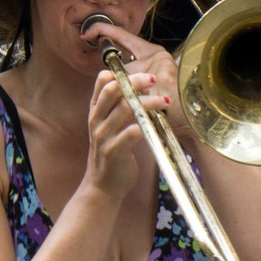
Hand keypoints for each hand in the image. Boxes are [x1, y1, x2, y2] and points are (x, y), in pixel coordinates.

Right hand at [86, 65, 166, 197]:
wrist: (102, 187)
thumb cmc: (111, 154)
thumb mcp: (108, 128)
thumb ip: (119, 108)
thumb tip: (140, 88)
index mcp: (95, 113)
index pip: (101, 83)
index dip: (120, 74)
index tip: (140, 75)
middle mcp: (96, 122)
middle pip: (113, 91)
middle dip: (136, 81)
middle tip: (155, 79)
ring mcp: (104, 136)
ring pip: (125, 109)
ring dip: (148, 102)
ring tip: (164, 101)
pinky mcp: (114, 152)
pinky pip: (130, 133)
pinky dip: (144, 126)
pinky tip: (156, 124)